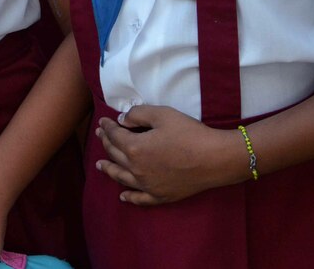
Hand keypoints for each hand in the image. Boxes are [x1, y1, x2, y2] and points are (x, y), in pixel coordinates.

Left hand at [95, 104, 245, 205]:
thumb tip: (122, 120)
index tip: (103, 121)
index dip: (107, 126)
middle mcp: (136, 170)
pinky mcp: (161, 196)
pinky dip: (129, 197)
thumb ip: (137, 115)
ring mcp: (148, 186)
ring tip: (99, 165)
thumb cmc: (189, 133)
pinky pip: (140, 199)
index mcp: (135, 148)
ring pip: (122, 178)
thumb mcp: (162, 115)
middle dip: (105, 143)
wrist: (214, 159)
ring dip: (109, 169)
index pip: (115, 136)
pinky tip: (123, 196)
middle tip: (100, 135)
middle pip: (115, 155)